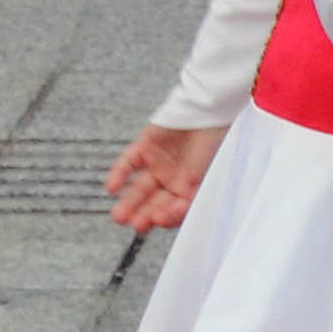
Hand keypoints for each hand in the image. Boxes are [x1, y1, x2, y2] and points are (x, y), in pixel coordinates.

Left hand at [103, 122, 223, 233]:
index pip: (176, 210)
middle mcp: (175, 179)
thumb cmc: (220, 139)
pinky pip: (128, 163)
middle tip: (137, 224)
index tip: (160, 219)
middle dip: (145, 215)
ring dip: (129, 203)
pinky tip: (112, 188)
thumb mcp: (211, 174)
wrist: (211, 107)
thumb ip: (195, 195)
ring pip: (139, 189)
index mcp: (193, 188)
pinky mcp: (145, 147)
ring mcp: (159, 163)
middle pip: (155, 203)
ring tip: (119, 216)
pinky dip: (119, 175)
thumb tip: (180, 214)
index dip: (168, 216)